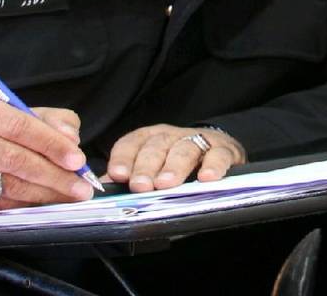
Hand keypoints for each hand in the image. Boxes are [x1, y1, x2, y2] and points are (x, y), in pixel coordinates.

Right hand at [0, 98, 94, 214]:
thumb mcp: (26, 116)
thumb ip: (54, 122)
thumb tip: (72, 139)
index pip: (20, 126)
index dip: (51, 144)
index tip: (78, 160)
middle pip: (13, 159)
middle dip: (52, 175)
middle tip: (80, 188)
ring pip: (5, 186)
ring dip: (43, 195)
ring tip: (68, 198)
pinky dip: (24, 206)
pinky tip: (43, 205)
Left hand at [105, 124, 246, 192]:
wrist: (219, 149)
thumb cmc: (179, 165)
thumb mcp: (153, 169)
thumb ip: (130, 179)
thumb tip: (102, 190)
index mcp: (150, 139)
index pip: (132, 143)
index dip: (123, 158)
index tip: (117, 174)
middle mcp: (172, 136)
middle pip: (156, 147)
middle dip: (146, 167)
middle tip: (140, 185)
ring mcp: (198, 141)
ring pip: (184, 149)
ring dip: (174, 167)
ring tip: (166, 184)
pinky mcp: (224, 150)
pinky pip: (218, 155)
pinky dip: (213, 166)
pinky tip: (206, 178)